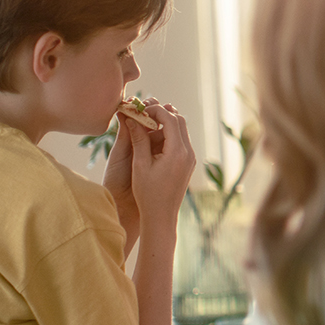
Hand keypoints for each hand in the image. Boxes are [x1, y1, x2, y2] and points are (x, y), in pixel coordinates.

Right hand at [126, 98, 195, 227]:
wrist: (161, 216)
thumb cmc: (147, 193)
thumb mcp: (140, 164)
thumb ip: (139, 139)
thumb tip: (133, 117)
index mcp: (177, 151)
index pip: (170, 119)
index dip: (155, 110)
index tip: (140, 109)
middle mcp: (188, 152)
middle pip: (179, 120)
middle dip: (162, 112)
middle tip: (144, 111)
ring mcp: (191, 158)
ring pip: (182, 129)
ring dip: (167, 122)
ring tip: (147, 121)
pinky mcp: (189, 163)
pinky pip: (182, 140)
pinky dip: (170, 133)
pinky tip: (154, 135)